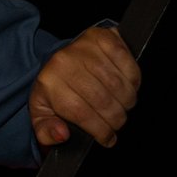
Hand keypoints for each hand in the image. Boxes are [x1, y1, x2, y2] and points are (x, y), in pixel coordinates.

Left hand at [29, 26, 140, 148]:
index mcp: (49, 82)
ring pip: (117, 84)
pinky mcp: (104, 37)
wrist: (60, 60)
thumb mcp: (42, 113)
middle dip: (115, 119)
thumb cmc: (54, 90)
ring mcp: (85, 47)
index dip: (99, 130)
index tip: (107, 139)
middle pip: (102, 99)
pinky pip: (128, 65)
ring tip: (122, 108)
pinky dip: (133, 82)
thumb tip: (61, 135)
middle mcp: (65, 62)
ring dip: (126, 102)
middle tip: (117, 124)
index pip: (81, 112)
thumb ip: (46, 131)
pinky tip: (127, 88)